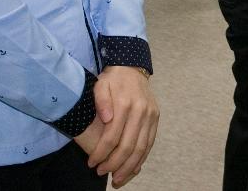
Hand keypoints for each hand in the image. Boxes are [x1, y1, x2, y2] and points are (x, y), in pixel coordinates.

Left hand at [79, 66, 159, 187]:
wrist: (132, 67)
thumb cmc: (112, 79)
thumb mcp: (100, 84)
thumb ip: (101, 100)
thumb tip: (106, 118)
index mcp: (125, 104)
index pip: (112, 137)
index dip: (101, 153)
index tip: (92, 163)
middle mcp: (141, 111)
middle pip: (128, 146)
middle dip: (114, 164)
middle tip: (102, 172)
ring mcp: (151, 116)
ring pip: (142, 148)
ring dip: (129, 167)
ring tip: (117, 178)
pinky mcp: (156, 119)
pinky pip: (150, 143)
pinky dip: (141, 159)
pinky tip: (132, 168)